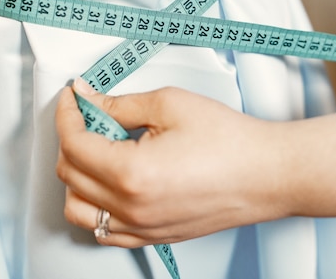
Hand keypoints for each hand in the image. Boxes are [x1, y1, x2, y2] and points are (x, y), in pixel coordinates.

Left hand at [55, 79, 291, 246]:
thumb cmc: (230, 141)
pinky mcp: (153, 236)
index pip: (73, 143)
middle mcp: (131, 209)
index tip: (73, 98)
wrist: (268, 173)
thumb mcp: (170, 104)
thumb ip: (119, 104)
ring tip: (99, 149)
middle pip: (70, 173)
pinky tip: (110, 182)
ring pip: (78, 207)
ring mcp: (141, 228)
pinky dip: (94, 205)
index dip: (67, 113)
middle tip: (91, 114)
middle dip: (72, 137)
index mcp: (131, 174)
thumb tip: (89, 101)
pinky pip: (103, 229)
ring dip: (77, 175)